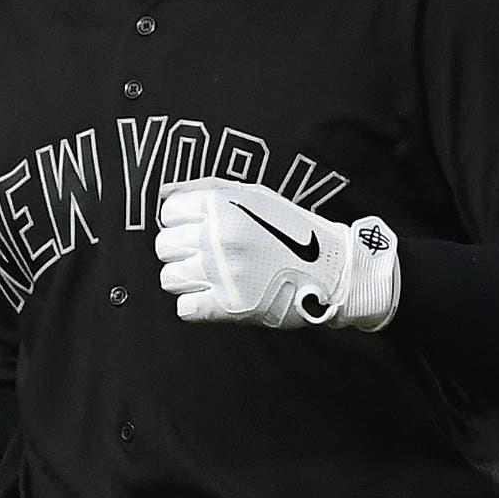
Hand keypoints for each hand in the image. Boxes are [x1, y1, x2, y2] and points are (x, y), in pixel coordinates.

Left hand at [152, 179, 399, 330]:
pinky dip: (195, 306)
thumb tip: (165, 193)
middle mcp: (218, 237)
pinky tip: (214, 298)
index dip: (180, 222)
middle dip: (181, 251)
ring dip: (186, 279)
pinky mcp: (228, 306)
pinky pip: (185, 308)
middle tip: (206, 256)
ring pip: (169, 278)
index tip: (196, 230)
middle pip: (165, 246)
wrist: (334, 270)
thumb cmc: (294, 230)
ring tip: (212, 277)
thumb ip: (208, 189)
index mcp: (223, 207)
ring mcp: (221, 272)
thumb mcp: (256, 195)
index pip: (169, 213)